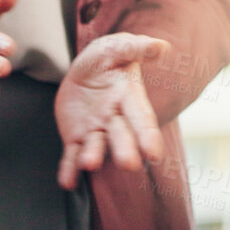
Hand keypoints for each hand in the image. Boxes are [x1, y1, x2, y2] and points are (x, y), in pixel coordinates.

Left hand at [54, 33, 167, 185]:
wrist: (85, 70)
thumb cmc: (108, 57)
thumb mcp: (117, 47)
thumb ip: (136, 48)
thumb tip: (161, 46)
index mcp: (129, 98)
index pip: (141, 118)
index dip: (148, 135)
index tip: (154, 152)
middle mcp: (115, 119)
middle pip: (121, 136)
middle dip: (124, 149)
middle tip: (129, 164)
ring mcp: (96, 131)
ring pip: (96, 146)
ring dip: (93, 157)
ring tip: (89, 164)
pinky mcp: (76, 137)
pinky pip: (72, 155)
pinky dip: (69, 169)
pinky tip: (67, 183)